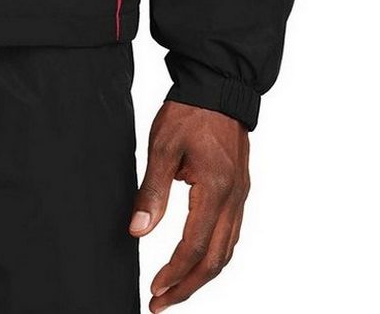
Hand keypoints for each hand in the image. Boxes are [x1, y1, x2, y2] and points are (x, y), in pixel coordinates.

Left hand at [128, 100, 249, 309]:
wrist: (218, 86)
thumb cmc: (189, 112)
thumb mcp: (162, 147)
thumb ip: (152, 191)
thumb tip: (138, 231)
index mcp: (215, 189)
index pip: (195, 246)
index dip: (174, 273)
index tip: (154, 289)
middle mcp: (234, 198)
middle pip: (216, 259)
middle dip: (188, 286)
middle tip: (162, 302)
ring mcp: (241, 196)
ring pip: (227, 251)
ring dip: (202, 275)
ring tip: (176, 289)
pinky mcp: (239, 191)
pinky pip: (231, 234)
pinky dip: (214, 255)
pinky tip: (197, 261)